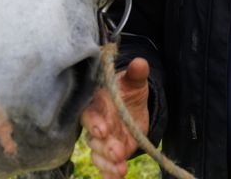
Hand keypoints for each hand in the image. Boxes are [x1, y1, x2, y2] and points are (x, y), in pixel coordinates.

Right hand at [81, 57, 150, 178]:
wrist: (132, 106)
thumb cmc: (128, 90)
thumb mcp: (135, 81)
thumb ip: (136, 74)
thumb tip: (140, 63)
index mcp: (97, 105)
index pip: (90, 114)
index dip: (95, 123)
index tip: (103, 130)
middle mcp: (95, 125)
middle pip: (95, 139)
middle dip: (106, 147)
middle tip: (118, 153)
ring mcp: (101, 142)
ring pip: (99, 155)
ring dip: (108, 164)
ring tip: (121, 170)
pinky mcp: (109, 154)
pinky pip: (106, 167)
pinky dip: (110, 175)